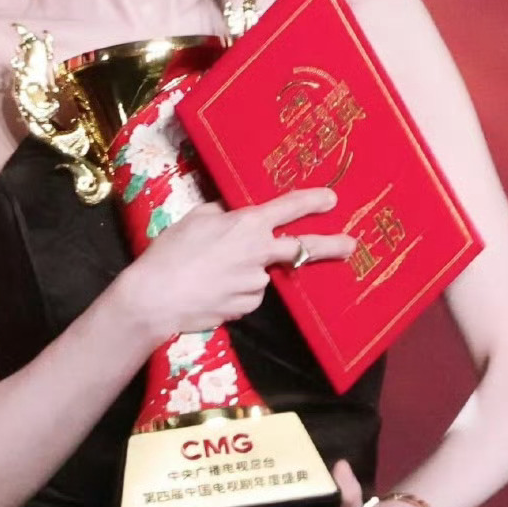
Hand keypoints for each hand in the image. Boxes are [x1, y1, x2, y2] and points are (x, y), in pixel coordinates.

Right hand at [120, 186, 355, 343]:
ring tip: (210, 274)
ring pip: (262, 274)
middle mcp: (259, 253)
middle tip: (350, 245)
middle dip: (331, 245)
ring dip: (247, 273)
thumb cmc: (170, 252)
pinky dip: (236, 292)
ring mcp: (256, 283)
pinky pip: (248, 295)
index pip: (289, 208)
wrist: (156, 297)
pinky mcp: (247, 306)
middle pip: (304, 248)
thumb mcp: (195, 218)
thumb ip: (221, 213)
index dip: (312, 201)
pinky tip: (211, 290)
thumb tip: (234, 213)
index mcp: (247, 224)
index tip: (332, 199)